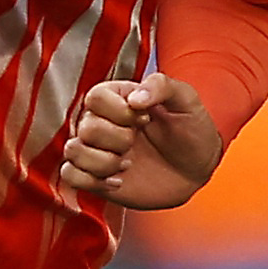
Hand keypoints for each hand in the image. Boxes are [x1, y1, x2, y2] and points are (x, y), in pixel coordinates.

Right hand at [61, 73, 224, 207]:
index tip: (146, 119)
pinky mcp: (95, 175)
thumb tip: (134, 98)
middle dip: (118, 140)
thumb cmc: (192, 129)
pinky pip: (70, 175)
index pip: (95, 98)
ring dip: (104, 162)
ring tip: (128, 164)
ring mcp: (96, 149)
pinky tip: (118, 182)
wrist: (197, 168)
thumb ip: (162, 86)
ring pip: (73, 151)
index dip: (120, 112)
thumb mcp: (186, 100)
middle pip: (86, 128)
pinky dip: (91, 181)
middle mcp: (101, 122)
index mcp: (117, 98)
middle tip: (138, 144)